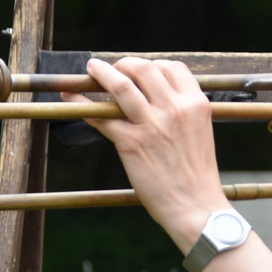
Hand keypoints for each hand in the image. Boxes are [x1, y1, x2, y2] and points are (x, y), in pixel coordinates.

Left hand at [67, 56, 229, 250]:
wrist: (196, 207)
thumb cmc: (197, 175)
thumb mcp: (200, 133)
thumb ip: (183, 112)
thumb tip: (159, 99)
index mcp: (195, 104)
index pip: (172, 67)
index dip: (153, 64)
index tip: (140, 71)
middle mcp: (174, 109)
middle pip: (144, 69)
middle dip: (125, 64)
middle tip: (114, 70)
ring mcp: (151, 125)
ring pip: (121, 85)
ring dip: (101, 72)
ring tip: (92, 68)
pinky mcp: (131, 144)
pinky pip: (101, 116)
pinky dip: (82, 103)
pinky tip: (72, 96)